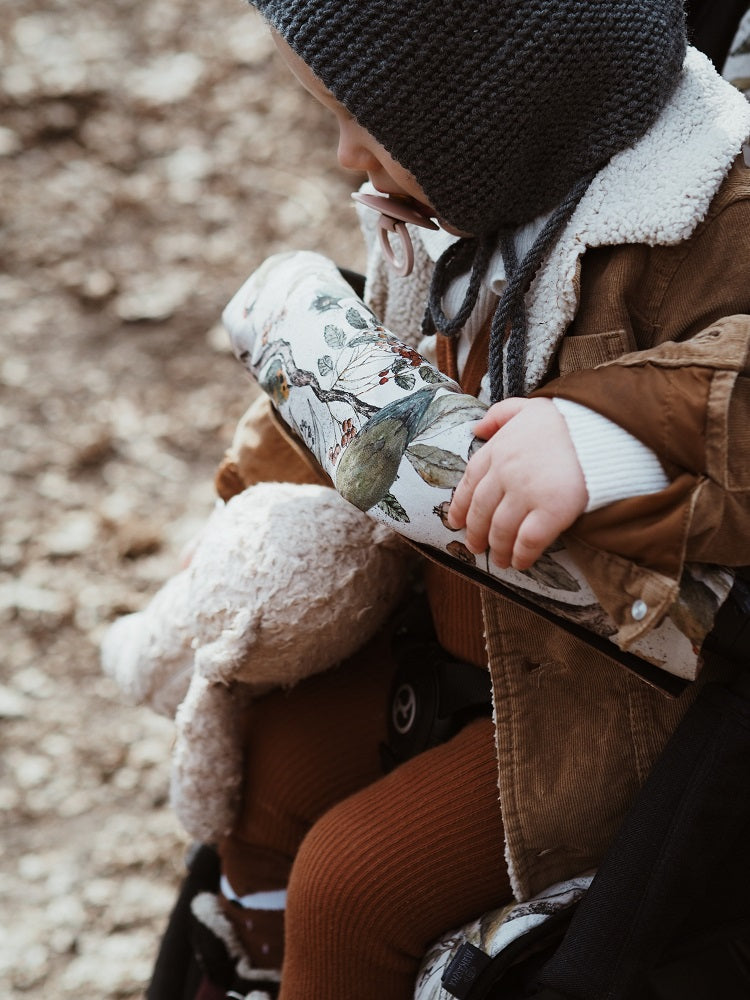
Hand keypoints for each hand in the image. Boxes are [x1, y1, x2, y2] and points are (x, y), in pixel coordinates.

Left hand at [447, 397, 587, 569]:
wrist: (602, 428)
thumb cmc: (568, 419)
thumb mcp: (529, 406)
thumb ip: (500, 415)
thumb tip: (476, 428)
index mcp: (497, 449)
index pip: (469, 482)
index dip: (461, 506)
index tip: (456, 522)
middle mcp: (505, 473)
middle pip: (482, 511)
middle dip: (476, 533)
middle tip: (476, 548)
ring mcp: (526, 493)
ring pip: (502, 530)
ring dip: (499, 549)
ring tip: (499, 561)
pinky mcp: (551, 511)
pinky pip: (528, 541)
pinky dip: (522, 554)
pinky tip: (521, 562)